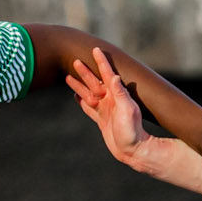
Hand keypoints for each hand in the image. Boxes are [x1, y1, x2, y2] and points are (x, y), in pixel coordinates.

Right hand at [65, 46, 147, 163]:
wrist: (133, 151)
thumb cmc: (132, 131)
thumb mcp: (128, 111)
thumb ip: (121, 94)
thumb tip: (116, 77)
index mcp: (116, 95)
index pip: (107, 74)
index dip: (101, 62)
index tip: (96, 49)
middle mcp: (110, 100)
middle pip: (94, 82)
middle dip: (85, 72)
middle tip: (75, 61)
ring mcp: (105, 109)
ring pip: (88, 93)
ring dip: (79, 85)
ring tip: (68, 77)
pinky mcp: (101, 119)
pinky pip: (88, 108)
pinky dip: (81, 101)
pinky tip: (76, 96)